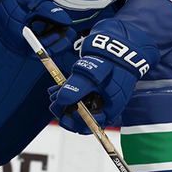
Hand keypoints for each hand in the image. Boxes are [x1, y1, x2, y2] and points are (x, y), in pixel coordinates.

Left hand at [47, 19, 160, 133]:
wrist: (119, 45)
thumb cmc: (110, 62)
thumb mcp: (92, 76)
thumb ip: (76, 89)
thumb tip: (60, 102)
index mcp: (109, 110)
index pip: (89, 126)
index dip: (74, 122)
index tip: (63, 111)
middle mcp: (103, 107)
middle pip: (80, 118)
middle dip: (64, 110)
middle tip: (53, 103)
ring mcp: (98, 98)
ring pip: (76, 106)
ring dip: (62, 102)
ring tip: (52, 93)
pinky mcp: (92, 89)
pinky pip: (77, 96)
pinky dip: (66, 92)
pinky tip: (55, 87)